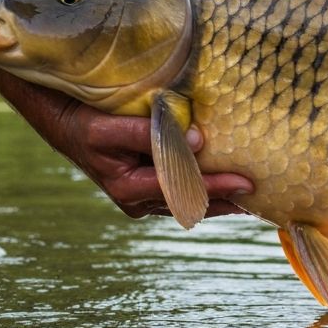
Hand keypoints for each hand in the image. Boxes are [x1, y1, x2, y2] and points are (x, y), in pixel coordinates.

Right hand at [48, 100, 252, 218]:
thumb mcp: (109, 128)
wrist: (64, 124)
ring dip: (221, 200)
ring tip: (253, 196)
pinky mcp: (148, 190)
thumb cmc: (85, 124)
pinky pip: (184, 194)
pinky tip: (229, 188)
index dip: (218, 186)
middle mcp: (138, 203)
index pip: (185, 189)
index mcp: (129, 190)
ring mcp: (143, 200)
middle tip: (263, 196)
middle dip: (229, 201)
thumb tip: (198, 141)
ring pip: (191, 203)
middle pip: (194, 203)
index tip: (248, 183)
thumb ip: (152, 135)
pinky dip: (207, 191)